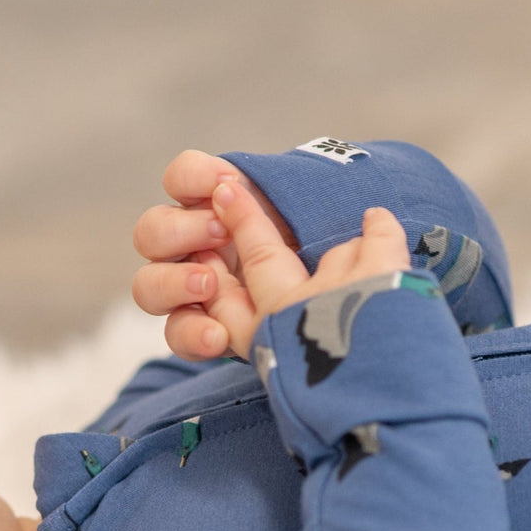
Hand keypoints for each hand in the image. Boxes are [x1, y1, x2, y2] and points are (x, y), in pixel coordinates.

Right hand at [132, 151, 409, 359]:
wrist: (360, 354)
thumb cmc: (361, 295)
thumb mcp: (373, 261)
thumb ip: (370, 236)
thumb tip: (378, 219)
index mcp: (236, 210)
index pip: (188, 178)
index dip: (193, 176)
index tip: (223, 184)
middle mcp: (210, 247)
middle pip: (155, 231)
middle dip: (177, 228)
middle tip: (216, 233)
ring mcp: (205, 294)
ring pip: (152, 284)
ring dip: (173, 282)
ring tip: (209, 284)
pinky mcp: (210, 334)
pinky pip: (180, 334)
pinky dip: (194, 333)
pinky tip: (219, 337)